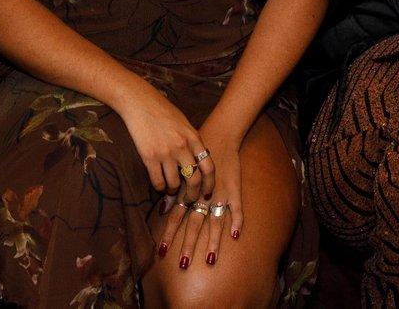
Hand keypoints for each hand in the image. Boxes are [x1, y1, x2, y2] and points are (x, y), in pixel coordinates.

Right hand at [117, 87, 212, 202]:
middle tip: (188, 200)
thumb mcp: (184, 124)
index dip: (210, 183)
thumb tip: (197, 160)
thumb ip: (191, 141)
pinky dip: (159, 187)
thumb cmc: (162, 111)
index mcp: (194, 137)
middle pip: (194, 180)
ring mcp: (166, 153)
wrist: (140, 102)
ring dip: (172, 191)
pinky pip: (158, 181)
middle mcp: (182, 146)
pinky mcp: (149, 157)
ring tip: (170, 190)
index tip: (207, 193)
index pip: (209, 166)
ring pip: (174, 184)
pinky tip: (159, 185)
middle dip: (192, 195)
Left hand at [157, 134, 239, 269]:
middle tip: (183, 264)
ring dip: (213, 242)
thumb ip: (172, 191)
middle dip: (188, 245)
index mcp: (188, 192)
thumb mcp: (181, 170)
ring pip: (215, 222)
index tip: (162, 253)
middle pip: (194, 225)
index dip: (169, 234)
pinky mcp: (234, 190)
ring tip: (210, 260)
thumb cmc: (195, 153)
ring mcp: (220, 194)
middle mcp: (202, 196)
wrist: (218, 134)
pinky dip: (237, 221)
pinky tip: (235, 235)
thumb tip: (161, 208)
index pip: (175, 217)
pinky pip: (237, 208)